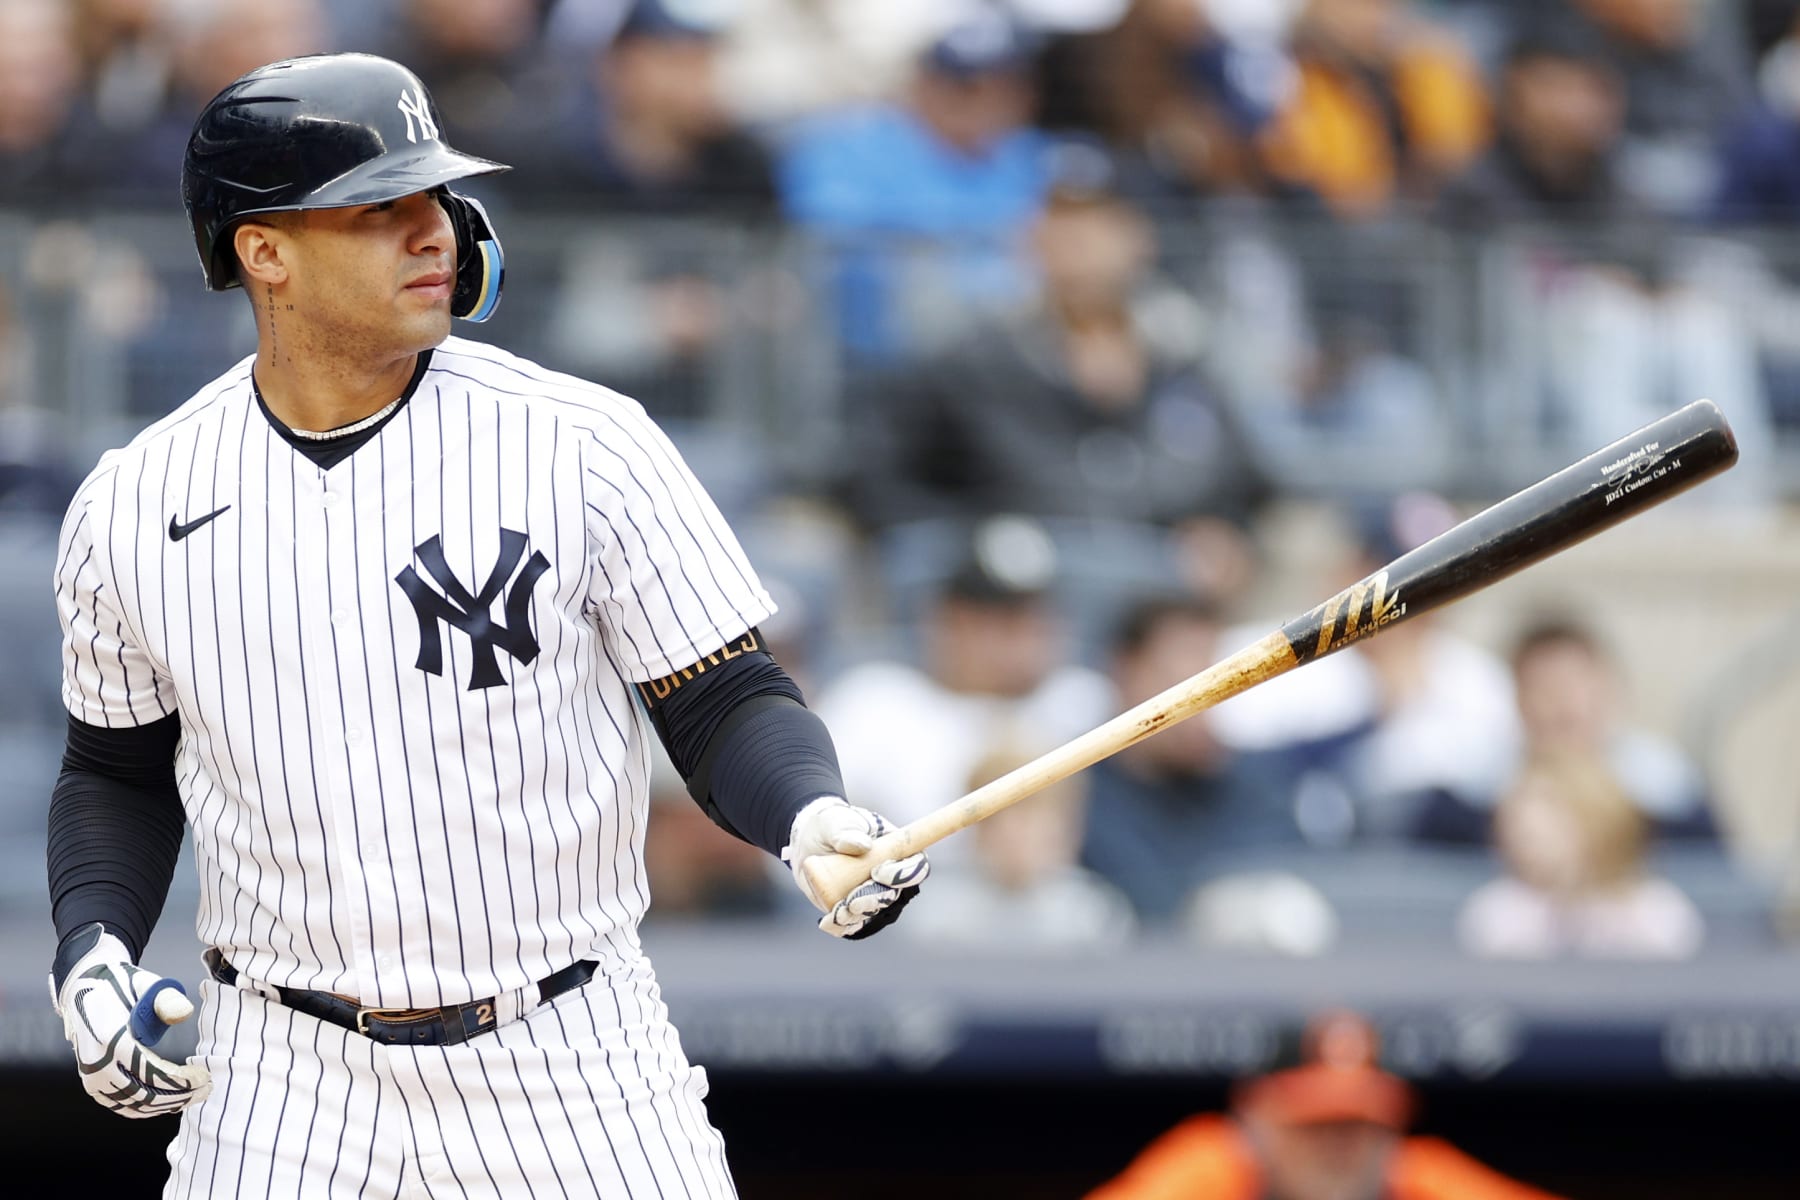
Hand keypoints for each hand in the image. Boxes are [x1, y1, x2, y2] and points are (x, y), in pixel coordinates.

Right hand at [50, 924, 210, 1117]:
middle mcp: (96, 1063)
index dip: (181, 1080)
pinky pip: (119, 1105)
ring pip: (133, 1105)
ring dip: (165, 1106)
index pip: (151, 1072)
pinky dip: (145, 1109)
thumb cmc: (121, 985)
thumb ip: (166, 999)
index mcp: (110, 1039)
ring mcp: (91, 1075)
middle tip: (206, 1088)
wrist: (84, 987)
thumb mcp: (146, 984)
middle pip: (144, 1094)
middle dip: (179, 1096)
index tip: (205, 1076)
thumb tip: (184, 1013)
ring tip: (193, 1096)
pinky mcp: (91, 1082)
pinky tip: (167, 1103)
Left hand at [781, 797, 928, 939]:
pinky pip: (852, 923)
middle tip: (853, 901)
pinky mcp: (852, 908)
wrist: (809, 841)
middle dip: (875, 900)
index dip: (905, 873)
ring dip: (856, 915)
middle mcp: (889, 876)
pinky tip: (829, 922)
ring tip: (837, 911)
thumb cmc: (832, 826)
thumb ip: (847, 832)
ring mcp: (871, 894)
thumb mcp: (837, 822)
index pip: (916, 865)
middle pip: (895, 894)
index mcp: (896, 850)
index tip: (879, 872)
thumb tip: (862, 845)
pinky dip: (841, 925)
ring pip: (873, 912)